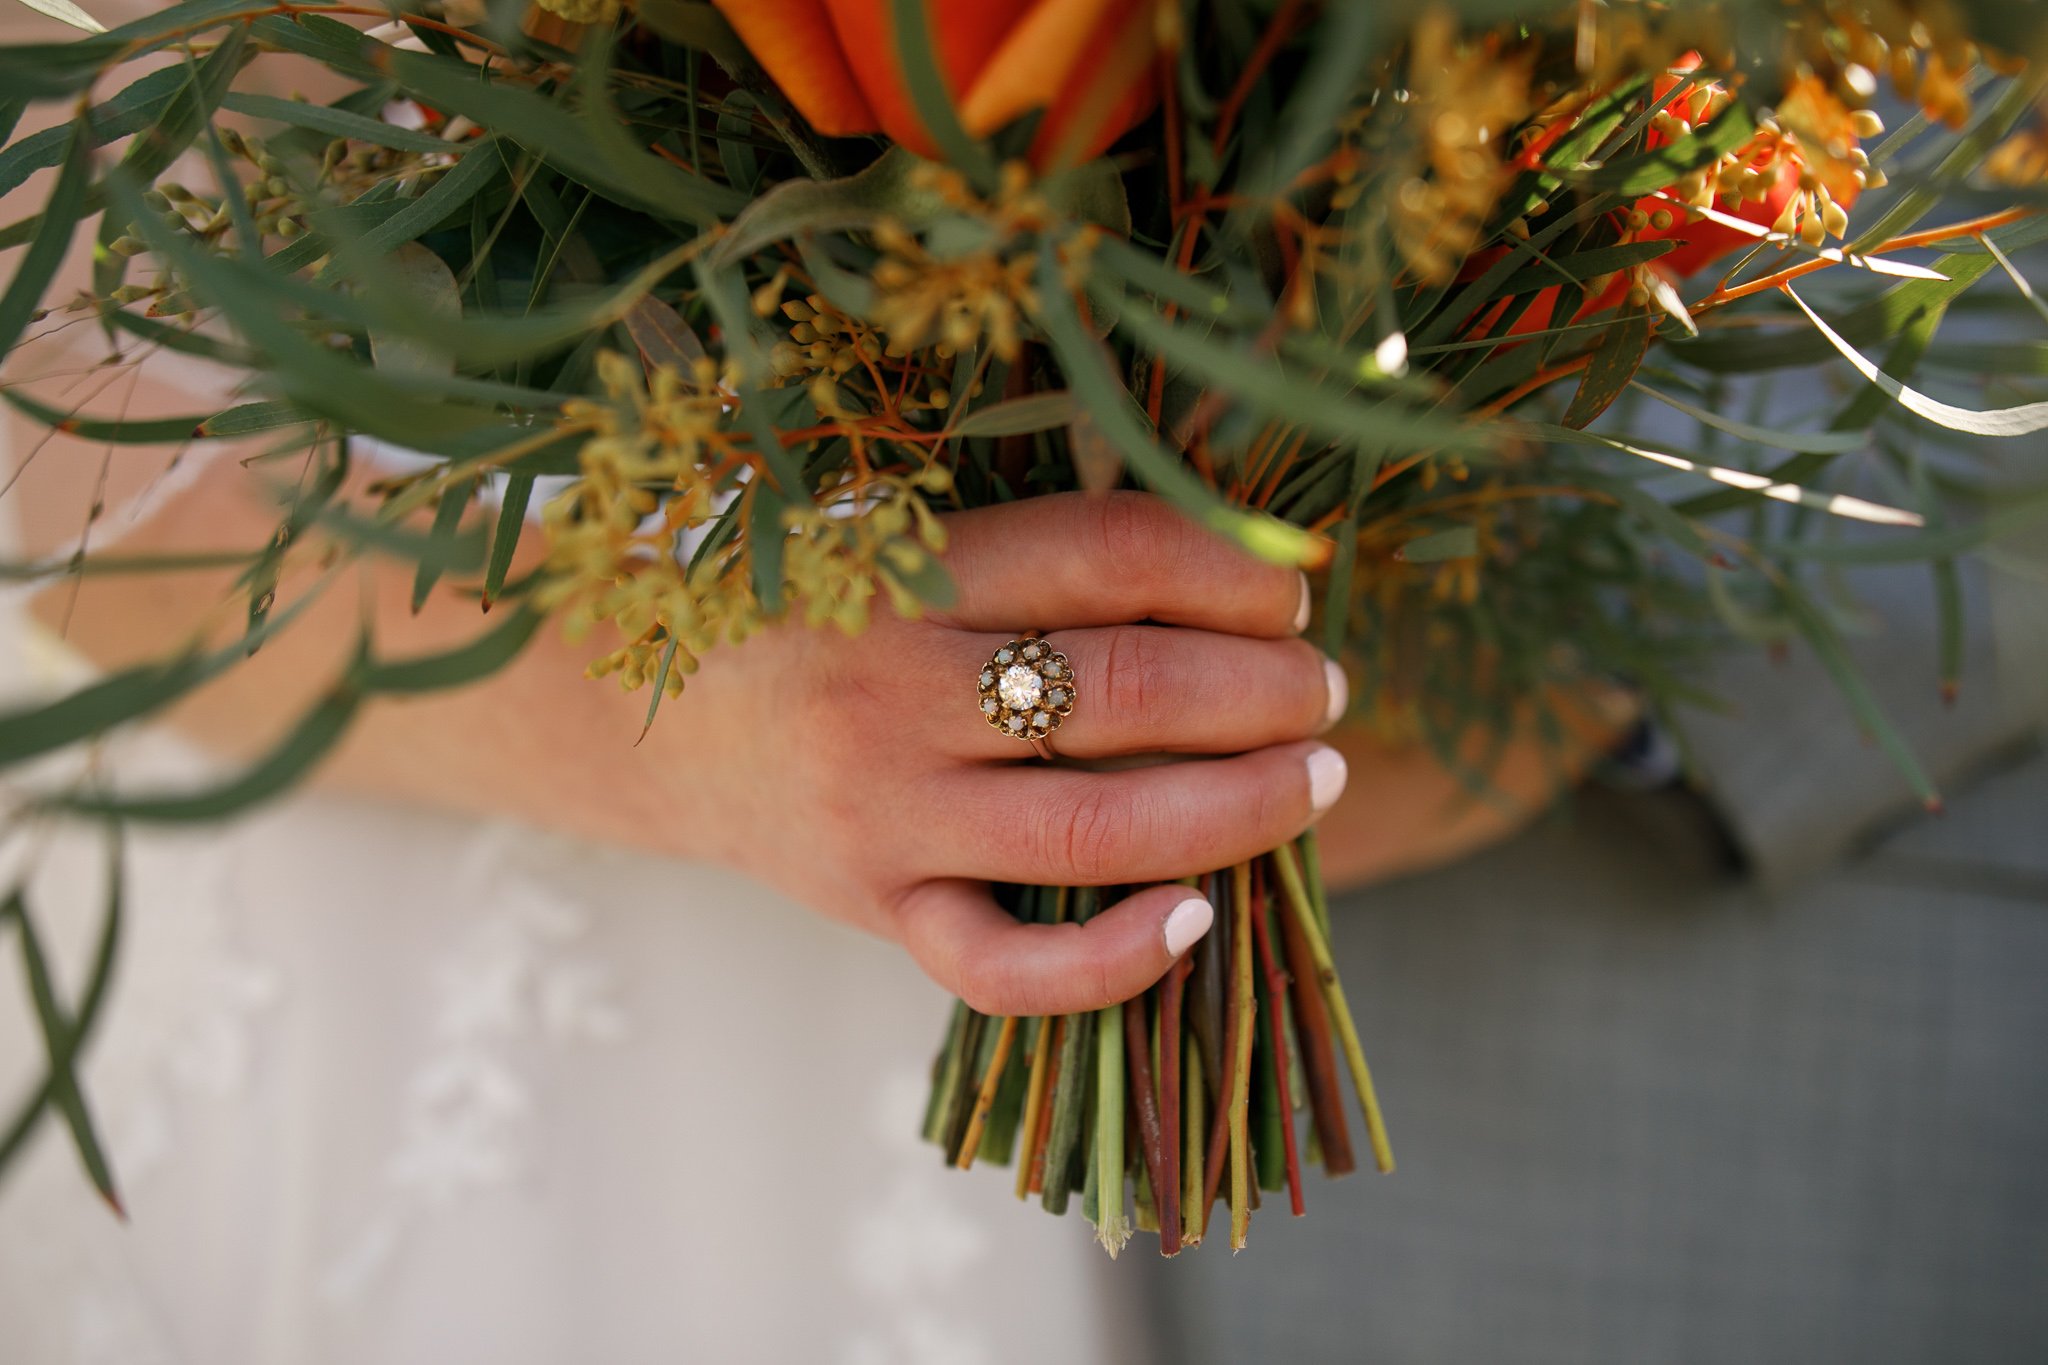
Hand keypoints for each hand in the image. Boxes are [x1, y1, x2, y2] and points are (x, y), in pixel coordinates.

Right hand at [30, 451, 1346, 1016]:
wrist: (615, 705)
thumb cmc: (776, 595)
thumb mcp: (868, 520)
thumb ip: (1015, 532)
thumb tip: (1219, 554)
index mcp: (893, 566)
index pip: (1107, 553)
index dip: (1230, 567)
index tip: (1293, 585)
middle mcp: (888, 691)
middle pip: (1124, 696)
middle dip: (1264, 692)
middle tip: (1331, 685)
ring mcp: (879, 817)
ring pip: (1093, 833)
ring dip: (1236, 808)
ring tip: (1318, 781)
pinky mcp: (870, 910)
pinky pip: (1004, 967)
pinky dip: (1111, 959)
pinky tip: (1197, 920)